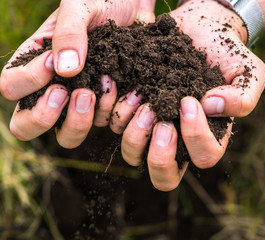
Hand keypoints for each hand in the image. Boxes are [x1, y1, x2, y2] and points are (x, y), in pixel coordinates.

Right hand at [0, 0, 154, 147]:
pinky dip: (115, 113)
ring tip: (102, 87)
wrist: (137, 5)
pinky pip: (105, 124)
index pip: (12, 87)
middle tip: (70, 93)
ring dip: (84, 118)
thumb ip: (68, 33)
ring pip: (67, 135)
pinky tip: (127, 90)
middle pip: (27, 125)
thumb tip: (64, 71)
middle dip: (45, 118)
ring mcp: (82, 99)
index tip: (53, 64)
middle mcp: (56, 86)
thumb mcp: (80, 5)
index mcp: (38, 61)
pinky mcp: (108, 104)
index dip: (28, 83)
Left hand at [119, 0, 264, 190]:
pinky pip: (117, 125)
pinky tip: (129, 88)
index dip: (195, 137)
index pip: (204, 157)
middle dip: (160, 155)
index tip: (189, 101)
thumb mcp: (249, 73)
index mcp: (209, 137)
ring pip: (135, 156)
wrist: (202, 29)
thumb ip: (242, 98)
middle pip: (165, 177)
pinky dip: (118, 111)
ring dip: (136, 134)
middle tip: (161, 122)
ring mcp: (154, 126)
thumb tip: (211, 108)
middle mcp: (180, 140)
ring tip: (144, 101)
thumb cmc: (228, 54)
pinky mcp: (134, 109)